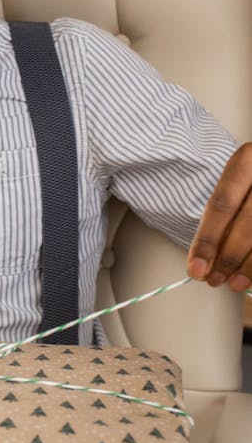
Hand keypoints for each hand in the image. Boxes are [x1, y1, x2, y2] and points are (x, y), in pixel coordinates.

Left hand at [187, 143, 251, 292]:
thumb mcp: (240, 181)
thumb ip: (225, 213)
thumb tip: (203, 257)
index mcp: (247, 160)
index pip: (222, 205)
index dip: (207, 240)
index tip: (195, 268)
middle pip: (246, 225)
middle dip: (228, 258)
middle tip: (213, 279)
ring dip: (249, 266)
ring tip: (234, 283)